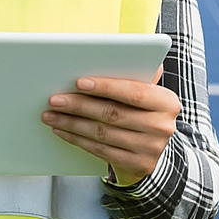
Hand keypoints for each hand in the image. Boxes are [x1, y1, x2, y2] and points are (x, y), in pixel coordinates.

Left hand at [41, 67, 180, 187]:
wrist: (153, 147)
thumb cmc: (143, 111)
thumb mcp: (145, 92)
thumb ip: (134, 75)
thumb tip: (112, 53)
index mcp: (166, 102)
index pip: (133, 92)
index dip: (105, 87)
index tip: (79, 82)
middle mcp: (162, 126)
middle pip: (113, 114)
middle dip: (80, 105)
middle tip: (55, 99)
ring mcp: (151, 149)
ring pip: (103, 133)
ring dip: (72, 124)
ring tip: (51, 115)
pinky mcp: (138, 165)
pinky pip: (101, 150)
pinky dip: (78, 140)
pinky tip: (63, 131)